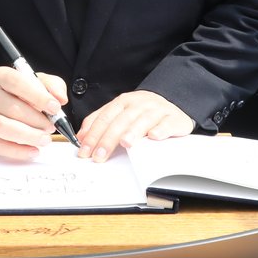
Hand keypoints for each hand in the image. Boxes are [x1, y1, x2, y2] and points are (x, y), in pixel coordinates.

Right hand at [0, 66, 67, 159]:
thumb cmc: (17, 92)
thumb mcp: (35, 81)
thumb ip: (52, 85)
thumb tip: (60, 99)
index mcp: (0, 77)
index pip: (17, 83)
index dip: (38, 96)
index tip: (55, 107)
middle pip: (12, 109)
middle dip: (37, 120)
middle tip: (52, 127)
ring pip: (4, 128)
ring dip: (29, 136)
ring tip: (45, 139)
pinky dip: (18, 152)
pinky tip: (33, 151)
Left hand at [75, 91, 193, 161]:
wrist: (173, 106)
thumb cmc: (144, 113)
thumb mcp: (121, 113)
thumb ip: (101, 122)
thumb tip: (82, 136)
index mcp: (124, 101)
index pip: (105, 117)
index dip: (93, 134)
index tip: (85, 151)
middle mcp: (140, 103)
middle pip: (121, 120)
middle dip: (108, 139)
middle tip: (99, 155)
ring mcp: (158, 109)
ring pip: (144, 120)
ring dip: (133, 131)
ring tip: (125, 143)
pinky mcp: (174, 118)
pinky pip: (167, 123)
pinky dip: (161, 129)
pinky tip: (154, 137)